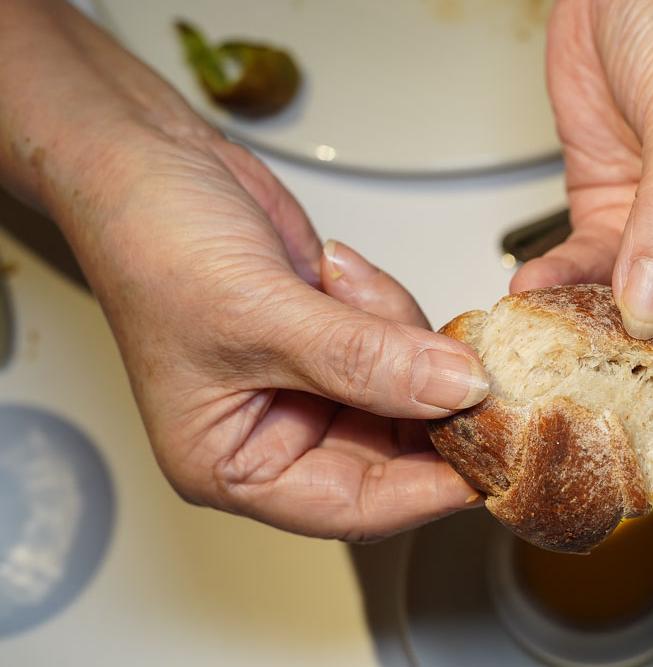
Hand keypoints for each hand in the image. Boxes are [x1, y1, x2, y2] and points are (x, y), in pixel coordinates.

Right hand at [0, 0, 485, 539]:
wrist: (144, 159)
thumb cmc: (152, 242)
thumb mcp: (259, 313)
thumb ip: (364, 360)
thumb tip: (455, 391)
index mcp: (233, 464)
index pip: (354, 507)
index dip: (429, 490)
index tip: (493, 462)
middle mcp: (274, 435)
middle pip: (393, 452)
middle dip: (430, 402)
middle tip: (474, 365)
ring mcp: (309, 385)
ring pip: (407, 392)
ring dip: (403, 339)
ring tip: (349, 286)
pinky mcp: (335, 338)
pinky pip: (399, 342)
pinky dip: (390, 308)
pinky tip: (339, 271)